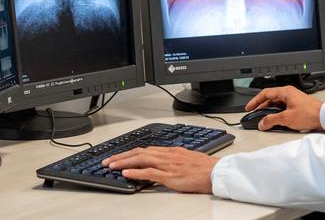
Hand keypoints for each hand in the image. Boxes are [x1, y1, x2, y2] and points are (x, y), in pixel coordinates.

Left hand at [102, 147, 218, 192]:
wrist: (216, 171)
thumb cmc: (205, 167)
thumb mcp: (186, 158)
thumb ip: (173, 159)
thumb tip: (163, 162)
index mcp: (170, 151)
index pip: (145, 149)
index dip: (130, 152)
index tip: (119, 156)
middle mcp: (167, 155)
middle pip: (139, 152)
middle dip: (121, 156)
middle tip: (108, 161)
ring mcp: (168, 165)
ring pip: (141, 159)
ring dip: (124, 162)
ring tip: (111, 166)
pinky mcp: (170, 176)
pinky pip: (150, 172)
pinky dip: (136, 172)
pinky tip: (126, 173)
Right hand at [245, 86, 323, 131]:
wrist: (324, 117)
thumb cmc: (310, 114)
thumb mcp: (286, 118)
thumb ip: (272, 120)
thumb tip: (262, 123)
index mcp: (285, 92)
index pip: (265, 93)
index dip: (255, 101)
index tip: (248, 107)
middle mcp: (289, 93)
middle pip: (270, 98)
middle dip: (261, 107)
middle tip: (254, 114)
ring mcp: (293, 99)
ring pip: (276, 103)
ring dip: (269, 111)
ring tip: (264, 119)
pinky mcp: (297, 105)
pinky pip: (283, 107)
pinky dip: (277, 113)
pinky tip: (275, 120)